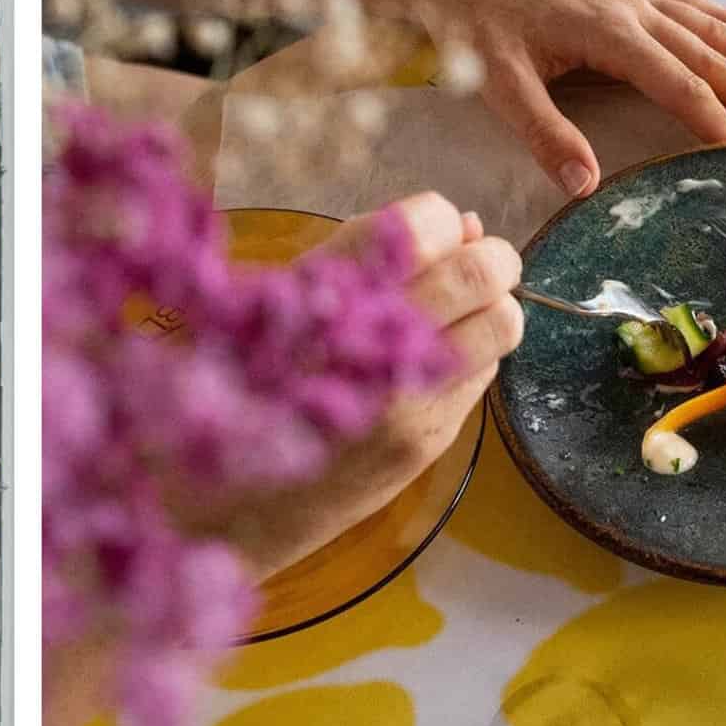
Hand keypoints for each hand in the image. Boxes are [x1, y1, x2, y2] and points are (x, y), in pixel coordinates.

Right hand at [173, 192, 522, 580]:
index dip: (437, 221)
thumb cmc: (239, 385)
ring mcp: (404, 395)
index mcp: (320, 287)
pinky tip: (425, 367)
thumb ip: (367, 256)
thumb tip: (468, 225)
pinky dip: (471, 358)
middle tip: (465, 270)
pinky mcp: (426, 439)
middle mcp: (366, 338)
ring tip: (453, 321)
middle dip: (487, 259)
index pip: (428, 222)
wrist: (222, 504)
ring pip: (503, 321)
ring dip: (489, 311)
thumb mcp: (277, 299)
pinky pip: (485, 373)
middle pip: (481, 269)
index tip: (424, 236)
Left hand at [357, 0, 725, 196]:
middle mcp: (630, 8)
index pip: (677, 83)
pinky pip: (689, 6)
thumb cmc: (471, 27)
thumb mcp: (497, 86)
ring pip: (711, 28)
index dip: (718, 121)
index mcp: (607, 31)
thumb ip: (544, 134)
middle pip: (711, 56)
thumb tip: (585, 185)